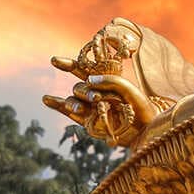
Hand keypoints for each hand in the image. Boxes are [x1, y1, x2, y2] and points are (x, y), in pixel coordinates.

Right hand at [44, 69, 159, 147]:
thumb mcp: (130, 89)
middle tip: (97, 99)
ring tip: (80, 109)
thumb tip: (89, 80)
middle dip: (85, 92)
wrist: (147, 131)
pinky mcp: (88, 123)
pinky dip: (58, 106)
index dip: (69, 65)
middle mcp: (96, 93)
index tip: (55, 61)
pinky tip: (46, 99)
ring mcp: (91, 108)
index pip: (84, 70)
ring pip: (73, 101)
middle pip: (79, 87)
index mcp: (105, 82)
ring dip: (73, 103)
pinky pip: (69, 113)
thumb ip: (111, 81)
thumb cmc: (142, 108)